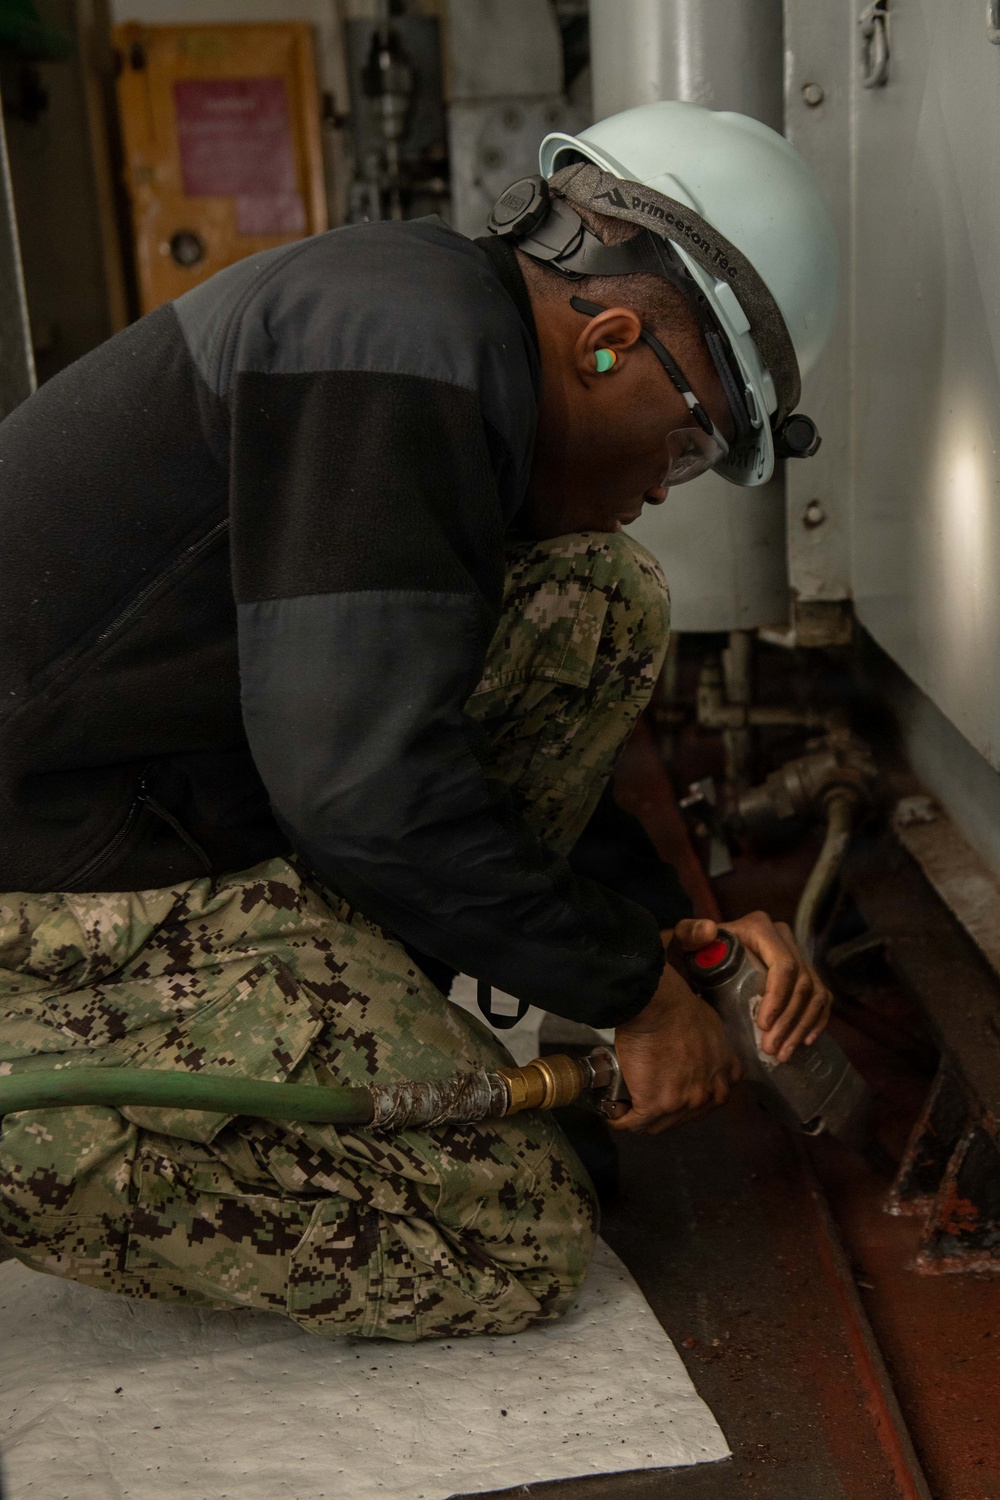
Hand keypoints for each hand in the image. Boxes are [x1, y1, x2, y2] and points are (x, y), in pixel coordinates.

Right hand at [611, 959, 741, 1134]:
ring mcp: (683, 1103)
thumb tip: (698, 1051)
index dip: (689, 1096)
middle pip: (685, 1117)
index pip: (710, 1100)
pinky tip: (615, 1114)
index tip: (674, 1089)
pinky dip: (621, 1120)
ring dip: (643, 1119)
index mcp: (727, 1076)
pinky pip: (634, 1123)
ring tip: (628, 1106)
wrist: (659, 1007)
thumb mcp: (713, 1028)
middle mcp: (710, 1095)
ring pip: (659, 1125)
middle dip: (666, 1111)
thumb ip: (713, 1049)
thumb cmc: (683, 1008)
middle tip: (648, 1097)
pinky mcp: (654, 1105)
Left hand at [672, 913, 832, 1061]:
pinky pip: (822, 998)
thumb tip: (709, 929)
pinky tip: (804, 1042)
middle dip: (789, 1020)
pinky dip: (816, 1021)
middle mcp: (783, 937)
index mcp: (759, 929)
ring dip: (801, 1027)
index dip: (778, 997)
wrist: (702, 963)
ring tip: (782, 1053)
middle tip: (771, 1049)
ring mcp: (797, 955)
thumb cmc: (691, 955)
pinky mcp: (804, 974)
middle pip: (802, 983)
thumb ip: (687, 935)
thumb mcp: (683, 944)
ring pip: (815, 993)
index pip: (783, 965)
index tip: (763, 1026)